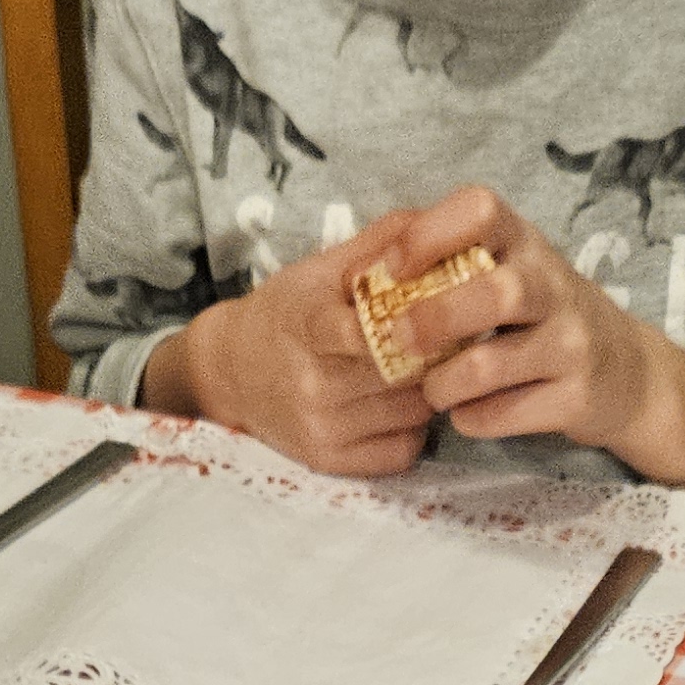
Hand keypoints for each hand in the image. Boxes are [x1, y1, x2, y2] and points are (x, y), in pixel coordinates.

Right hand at [149, 216, 435, 477]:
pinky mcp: (332, 463)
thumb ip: (378, 243)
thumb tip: (438, 221)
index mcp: (308, 325)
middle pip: (405, 374)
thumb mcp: (319, 268)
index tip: (436, 310)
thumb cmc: (286, 313)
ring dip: (431, 390)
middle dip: (436, 353)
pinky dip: (415, 428)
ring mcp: (322, 428)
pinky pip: (403, 451)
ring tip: (425, 368)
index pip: (368, 333)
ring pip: (413, 412)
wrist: (231, 373)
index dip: (411, 323)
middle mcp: (312, 384)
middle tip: (452, 336)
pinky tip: (403, 405)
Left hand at [370, 187, 684, 518]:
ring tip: (431, 390)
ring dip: (444, 384)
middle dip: (435, 319)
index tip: (392, 266)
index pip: (481, 210)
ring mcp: (571, 344)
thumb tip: (366, 272)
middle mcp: (553, 287)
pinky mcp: (576, 398)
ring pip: (492, 364)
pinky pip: (506, 414)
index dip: (430, 233)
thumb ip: (454, 264)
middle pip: (494, 293)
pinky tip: (466, 414)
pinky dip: (473, 419)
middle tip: (398, 339)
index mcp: (526, 243)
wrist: (627, 373)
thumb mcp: (513, 270)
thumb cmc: (544, 317)